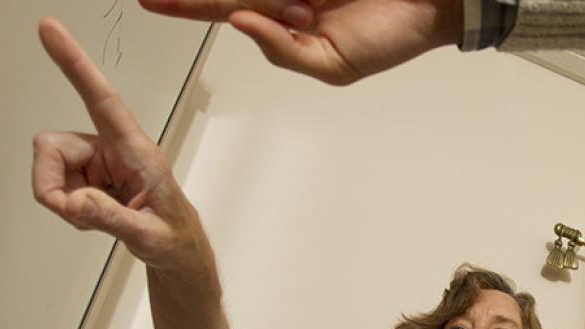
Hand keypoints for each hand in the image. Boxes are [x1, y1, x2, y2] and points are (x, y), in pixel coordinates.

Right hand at [32, 17, 210, 270]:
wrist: (177, 250)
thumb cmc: (173, 236)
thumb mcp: (149, 236)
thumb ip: (113, 219)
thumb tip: (76, 203)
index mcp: (136, 150)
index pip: (101, 99)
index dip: (75, 64)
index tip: (50, 30)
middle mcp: (112, 147)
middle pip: (52, 147)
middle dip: (51, 184)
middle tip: (76, 214)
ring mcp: (97, 162)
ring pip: (50, 168)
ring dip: (62, 199)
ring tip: (96, 218)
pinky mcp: (87, 176)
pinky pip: (55, 185)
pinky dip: (67, 206)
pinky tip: (94, 215)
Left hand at [139, 0, 462, 84]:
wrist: (434, 4)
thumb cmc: (392, 36)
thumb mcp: (334, 66)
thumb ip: (284, 49)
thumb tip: (242, 24)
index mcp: (287, 23)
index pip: (225, 9)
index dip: (185, 5)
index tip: (149, 0)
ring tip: (259, 4)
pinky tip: (291, 1)